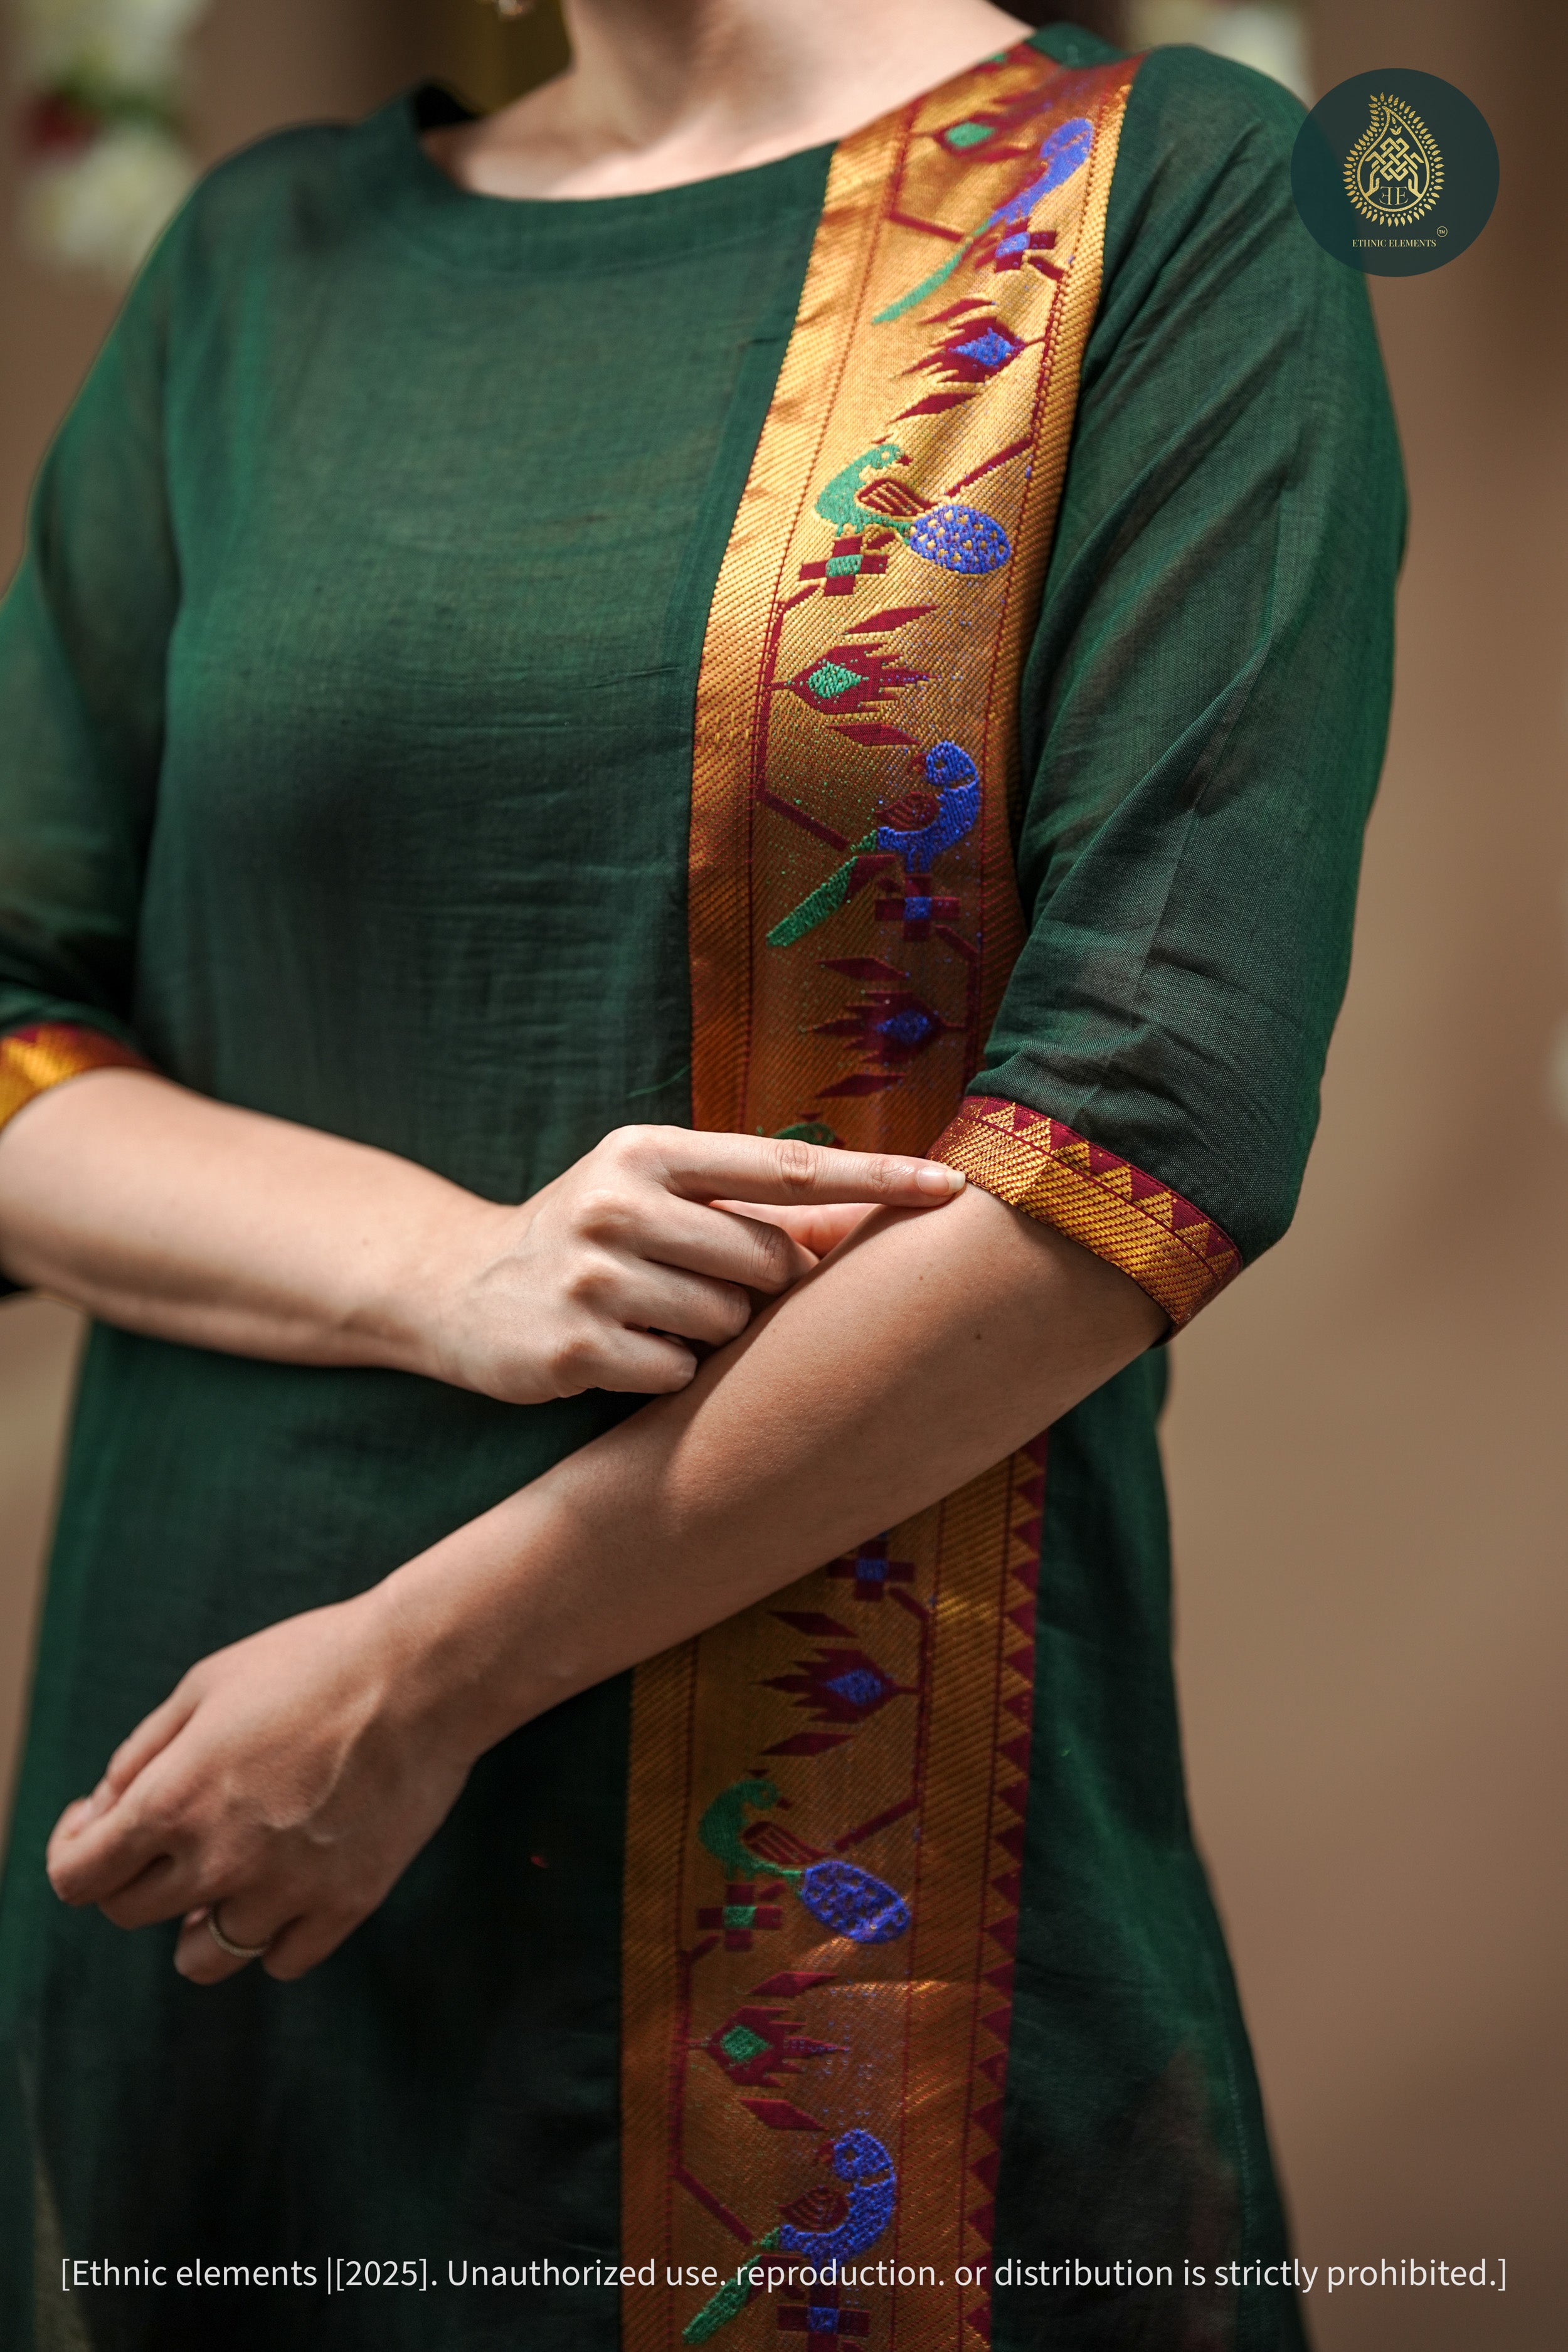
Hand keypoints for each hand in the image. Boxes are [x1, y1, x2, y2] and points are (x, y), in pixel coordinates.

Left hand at [45, 1591, 463, 1983]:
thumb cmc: (313, 1662)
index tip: (96, 1825)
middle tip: (171, 1837)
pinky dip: (273, 1933)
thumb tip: (105, 1809)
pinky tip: (286, 1884)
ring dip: (200, 1924)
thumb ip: (140, 1753)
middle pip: (131, 1914)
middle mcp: (219, 1858)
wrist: (425, 1674)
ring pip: (203, 1959)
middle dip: (137, 1877)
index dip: (74, 1850)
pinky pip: (281, 1959)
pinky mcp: (345, 1906)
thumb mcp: (206, 1683)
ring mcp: (285, 1890)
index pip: (77, 1877)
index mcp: (173, 1800)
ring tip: (228, 1876)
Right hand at [414, 1124, 962, 1403]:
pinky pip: (679, 1373)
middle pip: (769, 1262)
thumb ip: (750, 1207)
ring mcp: (595, 1276)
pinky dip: (664, 1371)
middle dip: (752, 1285)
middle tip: (689, 1281)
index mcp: (649, 1152)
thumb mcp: (656, 1197)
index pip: (789, 1167)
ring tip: (646, 1312)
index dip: (877, 1178)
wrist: (458, 1287)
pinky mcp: (576, 1346)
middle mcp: (620, 1203)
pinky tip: (618, 1349)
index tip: (952, 1187)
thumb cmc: (591, 1236)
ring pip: (728, 1324)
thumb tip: (864, 1236)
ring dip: (705, 1331)